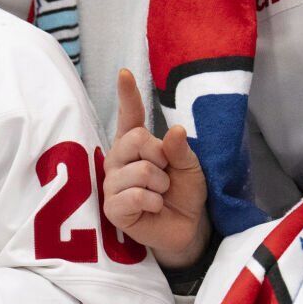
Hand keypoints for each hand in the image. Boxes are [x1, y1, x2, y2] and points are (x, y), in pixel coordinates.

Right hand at [101, 68, 210, 268]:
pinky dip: (154, 202)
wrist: (186, 230)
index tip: (125, 73)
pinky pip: (135, 196)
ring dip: (161, 186)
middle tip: (166, 176)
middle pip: (136, 139)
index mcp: (135, 145)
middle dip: (161, 158)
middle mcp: (118, 159)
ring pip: (141, 171)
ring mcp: (111, 183)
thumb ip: (180, 149)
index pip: (129, 116)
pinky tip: (154, 208)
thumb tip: (173, 129)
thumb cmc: (183, 194)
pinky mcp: (112, 208)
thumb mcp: (191, 168)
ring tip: (160, 196)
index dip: (127, 94)